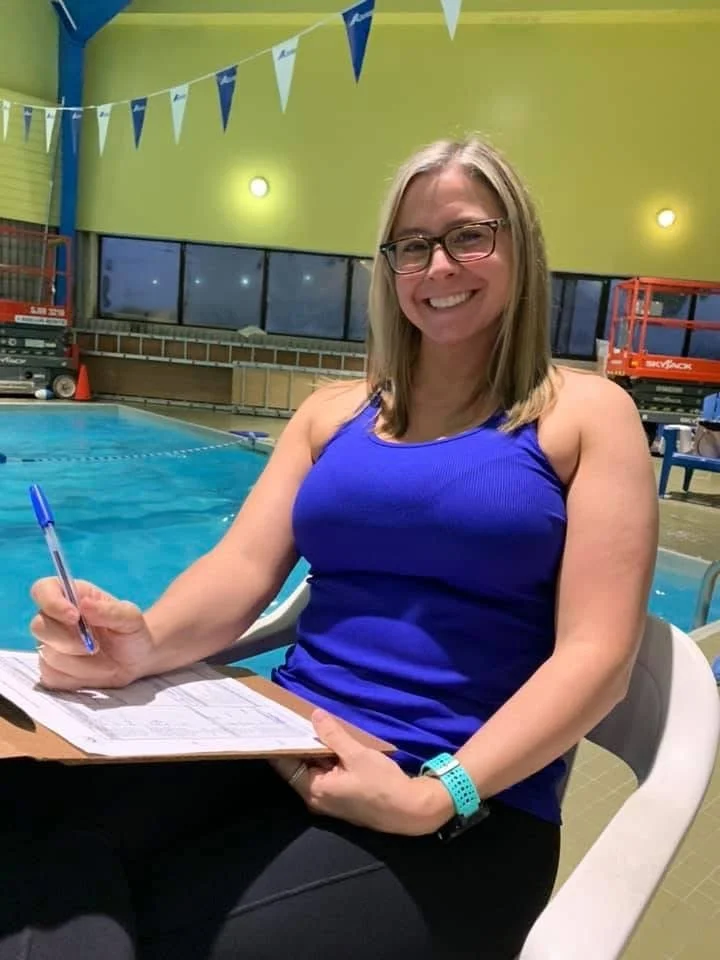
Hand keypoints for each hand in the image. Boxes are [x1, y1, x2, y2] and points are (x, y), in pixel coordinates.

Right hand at [29, 577, 153, 689]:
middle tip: (95, 647)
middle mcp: (55, 619)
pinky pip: (52, 676)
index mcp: (72, 596)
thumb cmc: (132, 632)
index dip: (52, 602)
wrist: (137, 659)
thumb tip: (84, 605)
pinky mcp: (52, 670)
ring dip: (80, 663)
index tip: (74, 616)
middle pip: (38, 626)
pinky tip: (94, 672)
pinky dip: (75, 678)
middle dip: (68, 640)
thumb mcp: (130, 618)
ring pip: (48, 655)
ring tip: (106, 661)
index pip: (43, 590)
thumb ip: (110, 611)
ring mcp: (51, 645)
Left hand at [270, 709, 453, 835]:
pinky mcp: (340, 796)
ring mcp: (328, 799)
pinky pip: (325, 773)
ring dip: (314, 748)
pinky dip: (325, 757)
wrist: (411, 810)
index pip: (285, 764)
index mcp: (314, 790)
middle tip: (291, 714)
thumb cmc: (382, 784)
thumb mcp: (357, 755)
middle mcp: (315, 797)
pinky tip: (330, 739)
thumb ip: (333, 735)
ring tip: (309, 721)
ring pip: (313, 768)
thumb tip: (314, 716)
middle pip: (298, 766)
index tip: (275, 721)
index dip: (280, 742)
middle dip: (298, 741)